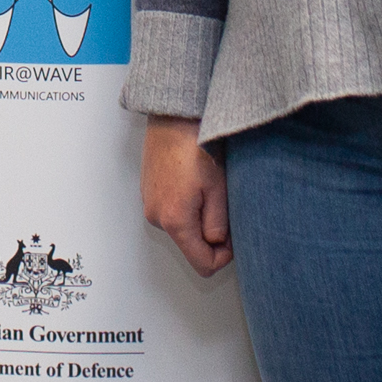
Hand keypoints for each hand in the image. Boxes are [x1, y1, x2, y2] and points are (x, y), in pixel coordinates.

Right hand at [141, 115, 232, 275]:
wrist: (172, 117)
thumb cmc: (194, 146)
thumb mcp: (218, 189)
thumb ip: (218, 225)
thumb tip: (218, 244)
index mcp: (175, 221)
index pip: (202, 264)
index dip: (223, 257)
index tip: (233, 238)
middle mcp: (157, 218)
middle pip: (191, 246)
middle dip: (210, 233)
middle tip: (221, 202)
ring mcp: (150, 205)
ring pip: (182, 228)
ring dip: (198, 217)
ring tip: (206, 187)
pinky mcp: (148, 194)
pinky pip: (171, 212)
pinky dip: (186, 206)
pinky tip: (193, 182)